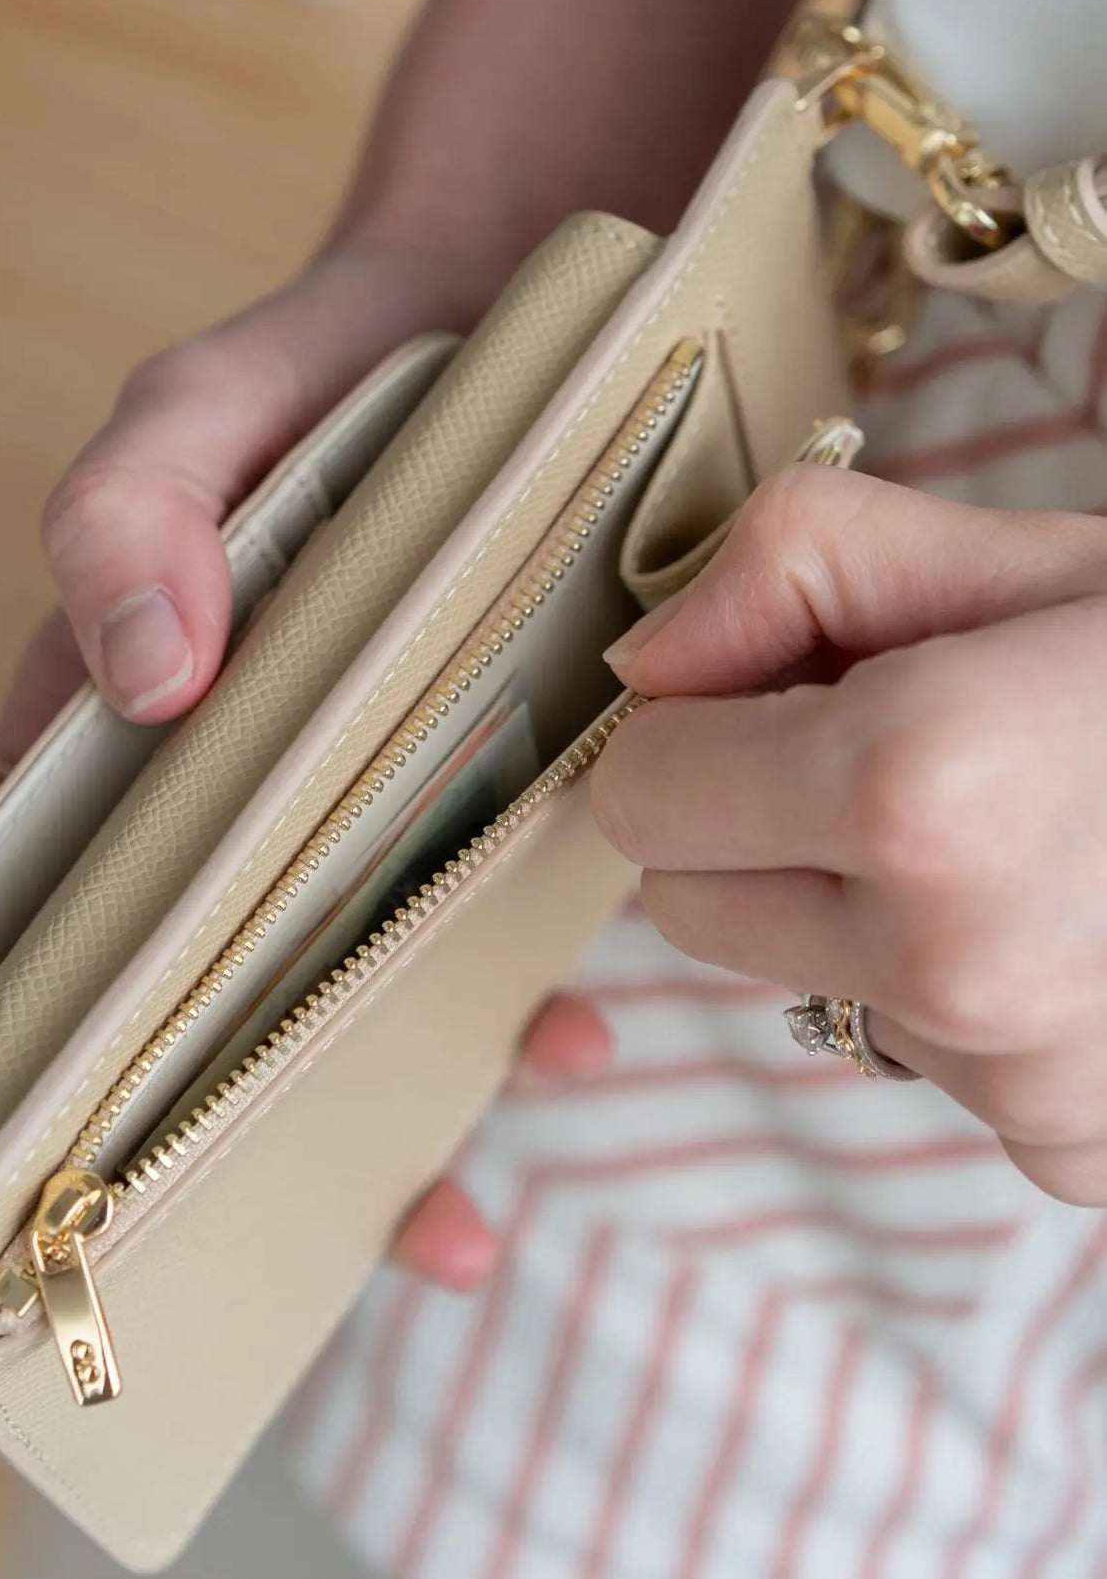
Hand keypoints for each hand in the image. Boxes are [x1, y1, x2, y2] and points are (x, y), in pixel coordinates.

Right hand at [0, 240, 606, 1261]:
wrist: (519, 316)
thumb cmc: (328, 365)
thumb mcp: (203, 411)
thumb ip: (129, 513)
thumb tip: (150, 678)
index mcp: (106, 724)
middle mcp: (221, 794)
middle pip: (163, 1008)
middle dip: (180, 1161)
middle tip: (239, 1277)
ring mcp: (350, 808)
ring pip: (330, 1010)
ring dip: (384, 1130)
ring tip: (451, 1218)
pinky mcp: (470, 796)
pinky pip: (475, 937)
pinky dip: (516, 1011)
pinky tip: (580, 1034)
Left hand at [590, 465, 1106, 1208]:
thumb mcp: (1008, 552)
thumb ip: (786, 564)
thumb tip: (645, 673)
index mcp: (920, 792)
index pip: (642, 796)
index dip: (697, 729)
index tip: (773, 694)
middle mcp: (958, 967)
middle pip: (690, 911)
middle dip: (749, 826)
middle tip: (888, 752)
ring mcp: (1022, 1084)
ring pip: (804, 988)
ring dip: (857, 914)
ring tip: (1011, 836)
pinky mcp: (1072, 1153)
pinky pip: (922, 1065)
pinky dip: (954, 998)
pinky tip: (1066, 925)